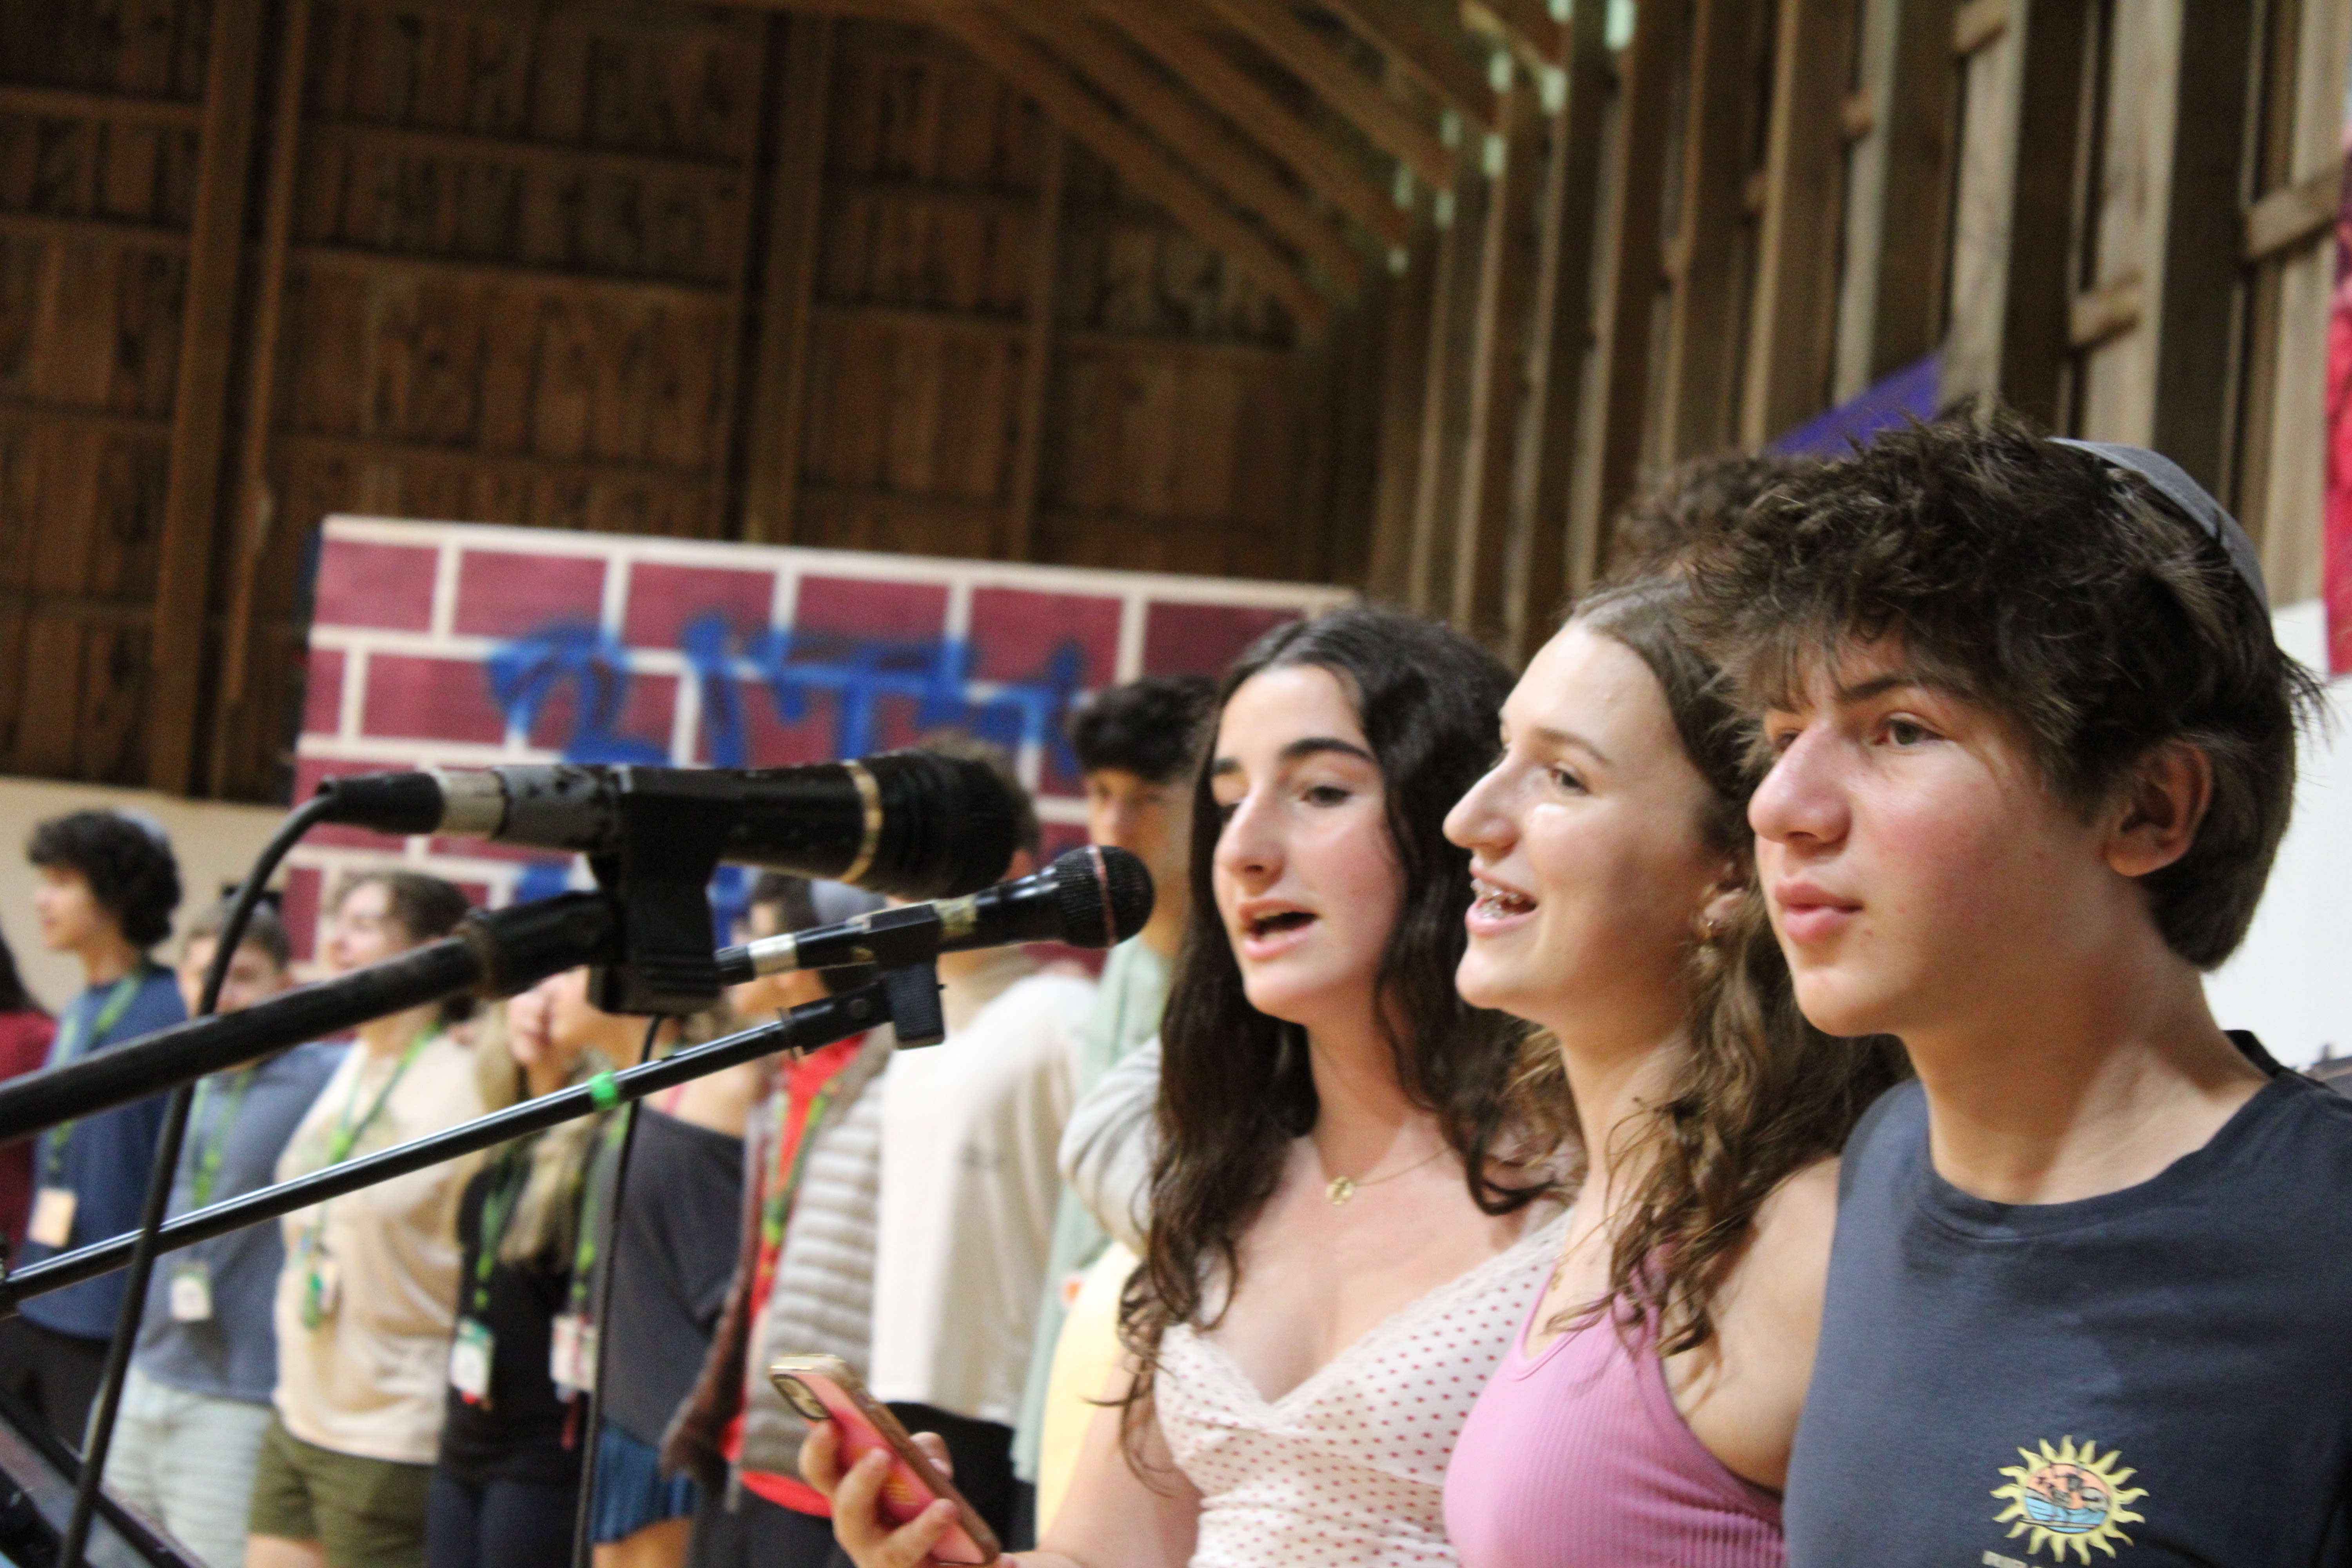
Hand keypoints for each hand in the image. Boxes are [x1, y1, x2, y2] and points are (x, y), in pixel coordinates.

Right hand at [800, 1421, 1007, 1567]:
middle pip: (850, 1513)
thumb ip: (925, 1454)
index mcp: (850, 1496)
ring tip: (947, 1506)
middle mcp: (860, 1533)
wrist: (947, 1556)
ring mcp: (888, 1563)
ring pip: (897, 1553)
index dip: (818, 1450)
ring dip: (921, 1530)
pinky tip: (1006, 1561)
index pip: (821, 1472)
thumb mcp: (921, 1467)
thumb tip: (935, 1470)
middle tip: (881, 1455)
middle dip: (862, 1484)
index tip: (828, 1424)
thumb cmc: (920, 1496)